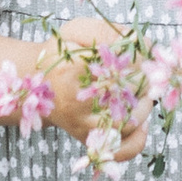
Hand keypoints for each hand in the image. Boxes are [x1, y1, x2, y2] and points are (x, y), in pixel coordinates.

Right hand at [40, 13, 150, 161]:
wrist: (35, 85)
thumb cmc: (60, 55)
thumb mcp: (76, 31)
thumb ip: (106, 31)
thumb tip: (142, 43)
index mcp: (69, 70)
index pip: (116, 66)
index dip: (136, 58)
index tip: (138, 51)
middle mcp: (74, 103)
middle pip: (125, 95)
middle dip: (144, 80)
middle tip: (146, 70)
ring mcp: (81, 125)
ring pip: (125, 124)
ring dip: (143, 106)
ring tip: (143, 92)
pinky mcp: (87, 139)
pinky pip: (120, 150)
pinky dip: (137, 138)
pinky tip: (141, 120)